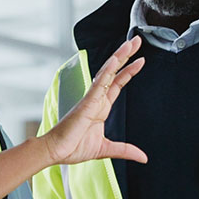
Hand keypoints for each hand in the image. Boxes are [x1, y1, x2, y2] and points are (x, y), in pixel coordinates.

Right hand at [43, 36, 146, 165]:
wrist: (56, 151)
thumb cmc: (73, 147)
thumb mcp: (106, 149)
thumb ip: (125, 150)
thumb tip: (143, 157)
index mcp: (100, 107)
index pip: (117, 84)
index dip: (128, 72)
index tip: (140, 61)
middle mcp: (96, 99)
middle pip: (114, 72)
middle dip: (126, 56)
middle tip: (136, 41)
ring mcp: (92, 99)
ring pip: (107, 73)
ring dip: (119, 57)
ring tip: (130, 44)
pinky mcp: (87, 102)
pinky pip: (99, 83)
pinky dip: (108, 71)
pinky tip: (116, 60)